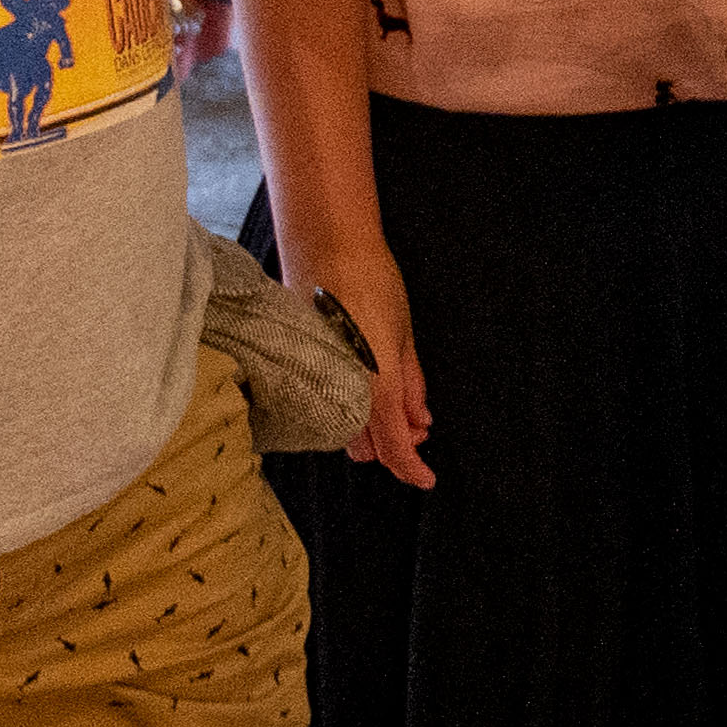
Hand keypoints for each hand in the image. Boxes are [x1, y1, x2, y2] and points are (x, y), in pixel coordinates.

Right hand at [299, 249, 432, 490]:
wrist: (327, 246)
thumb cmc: (373, 285)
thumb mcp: (403, 338)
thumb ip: (410, 386)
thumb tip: (421, 424)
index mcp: (376, 382)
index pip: (393, 444)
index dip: (410, 467)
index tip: (426, 480)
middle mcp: (344, 388)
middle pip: (367, 445)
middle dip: (393, 447)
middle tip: (416, 430)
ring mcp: (318, 378)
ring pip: (344, 428)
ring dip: (369, 431)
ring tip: (398, 411)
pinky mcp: (300, 367)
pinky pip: (325, 404)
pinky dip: (348, 409)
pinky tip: (367, 394)